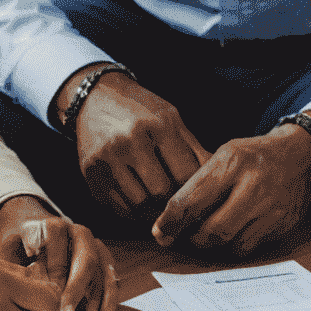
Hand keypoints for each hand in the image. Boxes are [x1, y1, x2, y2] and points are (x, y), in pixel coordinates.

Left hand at [0, 195, 118, 310]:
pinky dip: (107, 308)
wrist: (36, 242)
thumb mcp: (11, 254)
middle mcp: (79, 234)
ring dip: (99, 306)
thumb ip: (13, 267)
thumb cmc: (21, 253)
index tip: (47, 293)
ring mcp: (96, 248)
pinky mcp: (106, 263)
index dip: (54, 266)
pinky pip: (112, 286)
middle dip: (77, 292)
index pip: (58, 241)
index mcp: (54, 227)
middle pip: (86, 260)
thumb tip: (19, 288)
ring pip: (105, 275)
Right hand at [64, 68, 212, 219]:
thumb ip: (194, 148)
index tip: (200, 198)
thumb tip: (219, 178)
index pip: (185, 173)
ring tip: (162, 210)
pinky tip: (141, 206)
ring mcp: (107, 157)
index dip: (195, 190)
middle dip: (173, 203)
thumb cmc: (142, 109)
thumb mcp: (171, 118)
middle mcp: (130, 140)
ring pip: (138, 204)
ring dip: (153, 213)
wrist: (97, 96)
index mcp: (158, 124)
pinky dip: (133, 212)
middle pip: (161, 191)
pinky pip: (117, 206)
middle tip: (181, 209)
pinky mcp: (90, 173)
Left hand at [152, 124, 310, 253]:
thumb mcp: (226, 154)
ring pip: (230, 244)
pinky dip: (234, 245)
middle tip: (183, 236)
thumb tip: (169, 220)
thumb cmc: (255, 155)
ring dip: (213, 245)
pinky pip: (249, 248)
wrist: (302, 156)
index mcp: (233, 162)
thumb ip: (200, 183)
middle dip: (192, 239)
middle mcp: (253, 186)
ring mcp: (271, 208)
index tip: (160, 232)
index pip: (193, 200)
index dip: (171, 221)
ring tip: (206, 234)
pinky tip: (231, 233)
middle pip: (212, 230)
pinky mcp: (281, 225)